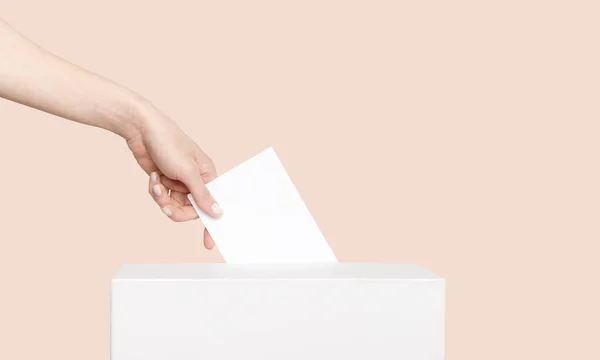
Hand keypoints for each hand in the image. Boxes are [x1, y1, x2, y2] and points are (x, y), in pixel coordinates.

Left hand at [125, 103, 221, 249]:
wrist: (141, 129)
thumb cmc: (169, 143)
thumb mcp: (187, 172)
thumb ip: (202, 195)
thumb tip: (217, 212)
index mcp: (208, 175)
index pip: (213, 204)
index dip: (210, 223)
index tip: (209, 243)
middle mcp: (195, 180)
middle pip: (189, 210)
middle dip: (175, 208)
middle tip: (165, 205)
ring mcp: (178, 181)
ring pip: (173, 205)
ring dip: (162, 198)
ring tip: (156, 184)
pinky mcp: (164, 181)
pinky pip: (161, 197)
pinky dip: (155, 190)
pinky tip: (152, 177)